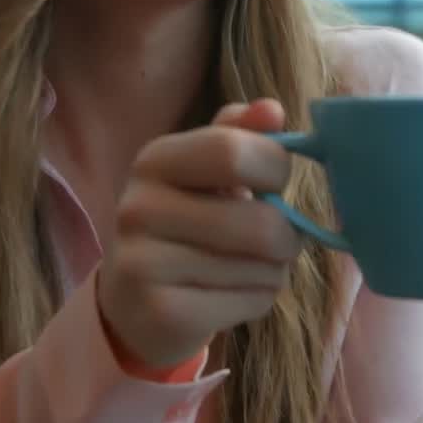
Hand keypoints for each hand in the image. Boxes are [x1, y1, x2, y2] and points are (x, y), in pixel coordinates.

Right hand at [97, 99, 303, 369]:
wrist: (134, 303)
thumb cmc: (186, 223)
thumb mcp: (205, 172)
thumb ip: (240, 135)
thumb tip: (272, 110)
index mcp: (154, 160)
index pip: (234, 151)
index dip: (276, 168)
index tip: (275, 183)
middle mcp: (139, 207)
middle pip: (260, 222)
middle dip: (288, 236)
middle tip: (278, 239)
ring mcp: (144, 262)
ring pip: (262, 267)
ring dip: (273, 270)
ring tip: (246, 268)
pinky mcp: (163, 312)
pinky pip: (250, 302)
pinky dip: (258, 300)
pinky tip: (230, 296)